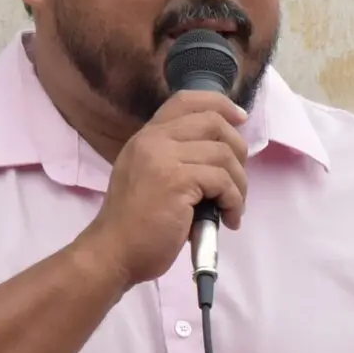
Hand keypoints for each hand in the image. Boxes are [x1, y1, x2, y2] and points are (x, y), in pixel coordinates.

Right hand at [80, 91, 248, 287]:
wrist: (113, 252)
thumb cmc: (134, 225)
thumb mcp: (148, 178)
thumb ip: (174, 159)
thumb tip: (221, 154)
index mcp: (147, 137)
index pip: (186, 100)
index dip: (219, 104)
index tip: (240, 119)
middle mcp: (154, 140)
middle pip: (213, 122)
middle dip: (238, 150)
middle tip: (238, 181)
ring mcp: (164, 158)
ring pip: (224, 154)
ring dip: (239, 183)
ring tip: (233, 207)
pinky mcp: (176, 180)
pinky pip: (223, 181)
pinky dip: (235, 201)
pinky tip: (229, 218)